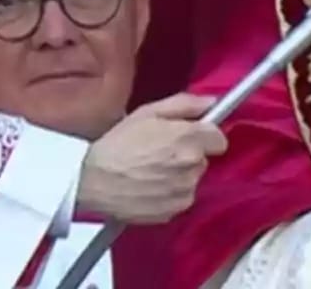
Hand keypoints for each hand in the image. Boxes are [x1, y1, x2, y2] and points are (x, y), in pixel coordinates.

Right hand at [77, 93, 228, 223]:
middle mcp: (193, 165)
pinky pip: (182, 198)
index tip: (190, 136)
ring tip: (152, 171)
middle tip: (161, 153)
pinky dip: (171, 194)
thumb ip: (185, 104)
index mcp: (189, 138)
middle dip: (189, 154)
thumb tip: (213, 101)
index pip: (220, 138)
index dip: (205, 136)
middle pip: (204, 158)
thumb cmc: (118, 143)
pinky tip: (150, 187)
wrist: (91, 181)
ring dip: (180, 175)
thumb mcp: (148, 113)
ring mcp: (185, 190)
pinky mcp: (174, 210)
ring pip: (193, 179)